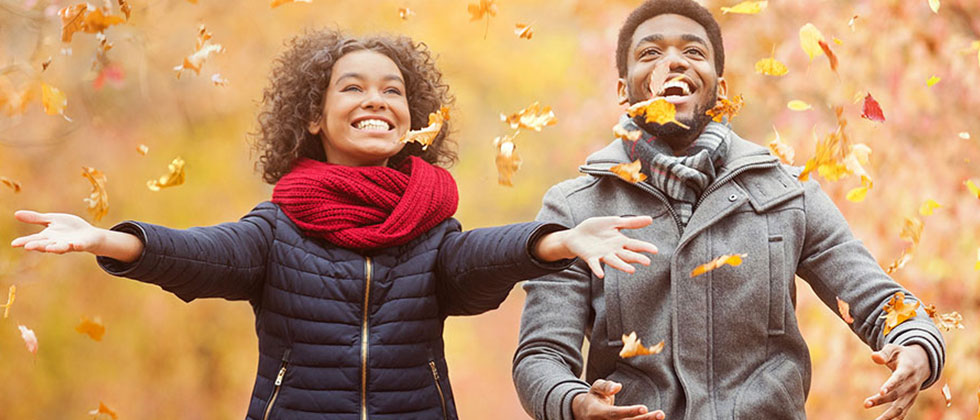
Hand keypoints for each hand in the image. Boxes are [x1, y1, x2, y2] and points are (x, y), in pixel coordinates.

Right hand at [11, 210, 102, 253]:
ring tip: (49, 248)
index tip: (14, 244)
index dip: (24, 241)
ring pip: (61, 248)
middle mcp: (57, 242)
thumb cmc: (69, 228)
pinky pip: (80, 246)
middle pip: (46, 245)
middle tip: (27, 246)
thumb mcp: (52, 220)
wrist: (90, 235)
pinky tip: (75, 244)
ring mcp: (70, 244)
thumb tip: (15, 214)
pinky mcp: (83, 244)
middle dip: (37, 246)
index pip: (34, 239)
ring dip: (55, 248)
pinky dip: (77, 245)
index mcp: (48, 237)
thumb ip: (36, 218)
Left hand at [534, 216, 657, 277]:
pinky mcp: (590, 257)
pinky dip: (597, 269)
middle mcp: (613, 250)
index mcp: (620, 242)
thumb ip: (631, 223)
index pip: (635, 245)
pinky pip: (594, 264)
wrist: (576, 235)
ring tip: (631, 270)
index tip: (655, 250)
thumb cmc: (596, 229)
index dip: (644, 247)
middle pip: (627, 255)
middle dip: (636, 258)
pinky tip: (601, 274)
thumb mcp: (614, 222)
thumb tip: (650, 219)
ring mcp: (602, 255)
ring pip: (614, 261)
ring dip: (622, 266)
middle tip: (647, 262)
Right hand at [572, 379, 664, 419]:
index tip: (644, 408)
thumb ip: (605, 386)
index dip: (629, 412)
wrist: (584, 413)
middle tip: (660, 414)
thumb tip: (618, 387)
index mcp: (597, 412)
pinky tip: (654, 419)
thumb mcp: (595, 388)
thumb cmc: (594, 398)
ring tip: (660, 415)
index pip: (615, 414)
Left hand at [863, 343, 930, 419]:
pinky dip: (895, 419)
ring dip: (888, 415)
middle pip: (896, 394)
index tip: (881, 391)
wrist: (922, 362)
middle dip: (881, 400)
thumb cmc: (902, 354)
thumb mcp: (894, 349)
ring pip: (900, 407)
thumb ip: (884, 353)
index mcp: (907, 369)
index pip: (899, 378)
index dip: (891, 385)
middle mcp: (912, 384)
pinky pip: (903, 412)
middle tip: (866, 404)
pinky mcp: (910, 401)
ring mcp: (912, 394)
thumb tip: (873, 357)